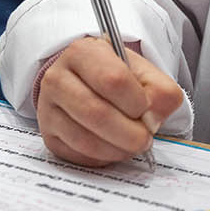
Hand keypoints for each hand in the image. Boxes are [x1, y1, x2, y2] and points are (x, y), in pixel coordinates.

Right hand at [35, 38, 183, 166]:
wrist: (86, 84)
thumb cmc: (116, 78)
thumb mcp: (143, 73)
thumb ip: (161, 92)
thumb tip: (151, 120)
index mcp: (82, 53)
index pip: (113, 80)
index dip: (137, 102)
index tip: (145, 109)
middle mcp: (57, 78)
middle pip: (97, 113)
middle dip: (130, 133)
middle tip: (145, 138)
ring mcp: (48, 107)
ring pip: (85, 139)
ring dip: (118, 149)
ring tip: (131, 144)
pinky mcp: (49, 134)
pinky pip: (78, 154)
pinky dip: (103, 157)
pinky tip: (112, 147)